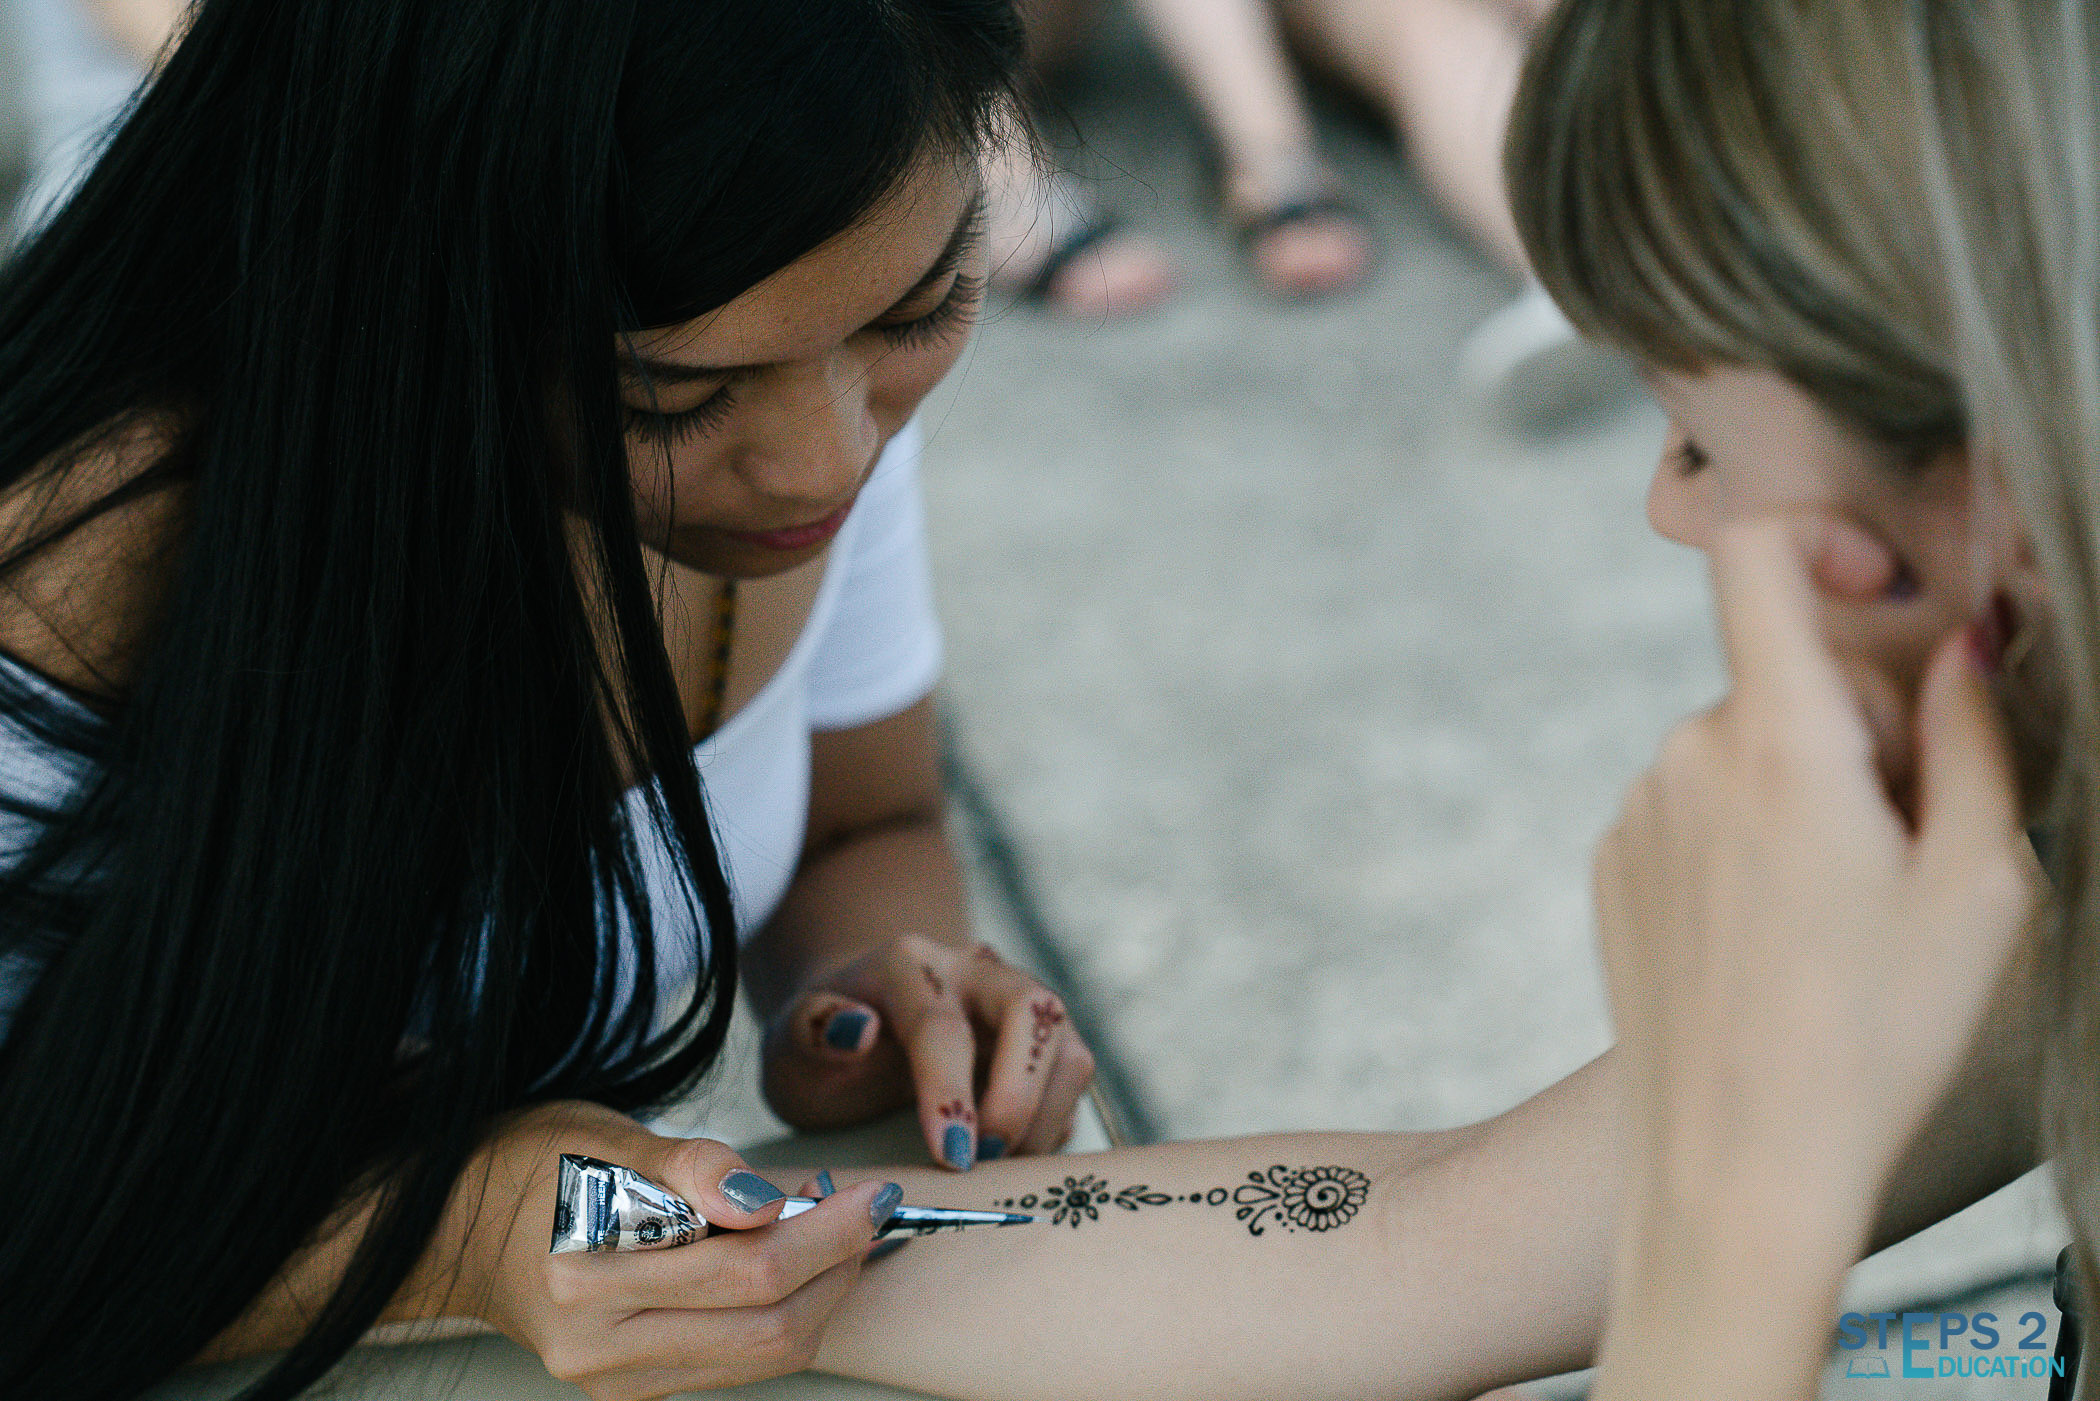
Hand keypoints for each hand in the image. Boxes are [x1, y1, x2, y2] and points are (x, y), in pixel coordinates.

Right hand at [439, 1101, 898, 1399]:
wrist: (456, 1227)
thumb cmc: (532, 1166)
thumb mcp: (604, 1136)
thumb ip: (689, 1167)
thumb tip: (765, 1199)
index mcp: (587, 1277)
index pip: (745, 1270)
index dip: (827, 1232)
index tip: (873, 1193)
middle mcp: (598, 1346)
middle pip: (764, 1326)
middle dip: (838, 1267)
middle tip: (871, 1211)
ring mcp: (614, 1379)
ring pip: (761, 1357)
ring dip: (821, 1296)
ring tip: (841, 1234)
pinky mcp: (631, 1389)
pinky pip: (734, 1365)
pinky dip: (783, 1318)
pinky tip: (798, 1268)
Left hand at [760, 935, 1095, 1168]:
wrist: (857, 1024)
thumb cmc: (822, 1044)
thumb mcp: (789, 1042)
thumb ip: (810, 1030)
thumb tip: (856, 1030)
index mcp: (906, 966)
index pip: (940, 1025)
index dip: (948, 1092)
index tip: (949, 1154)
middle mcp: (974, 972)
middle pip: (1032, 1009)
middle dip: (1019, 1094)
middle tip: (983, 1157)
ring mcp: (1016, 1003)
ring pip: (1067, 1045)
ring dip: (1044, 1115)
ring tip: (995, 1164)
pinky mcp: (1043, 1042)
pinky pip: (1072, 1080)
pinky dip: (1053, 1124)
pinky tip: (1009, 1157)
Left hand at [1595, 518, 2038, 1225]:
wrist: (1736, 1166)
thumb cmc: (1876, 1037)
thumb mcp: (1980, 886)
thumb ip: (1972, 736)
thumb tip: (1957, 645)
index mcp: (1775, 740)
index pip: (1754, 552)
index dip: (1822, 536)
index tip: (1883, 590)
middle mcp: (1682, 757)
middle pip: (1778, 675)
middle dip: (1858, 723)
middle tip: (1910, 841)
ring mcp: (1634, 815)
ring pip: (1739, 750)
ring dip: (1799, 789)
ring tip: (1842, 911)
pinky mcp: (1609, 869)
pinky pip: (1691, 810)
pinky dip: (1742, 838)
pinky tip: (1778, 939)